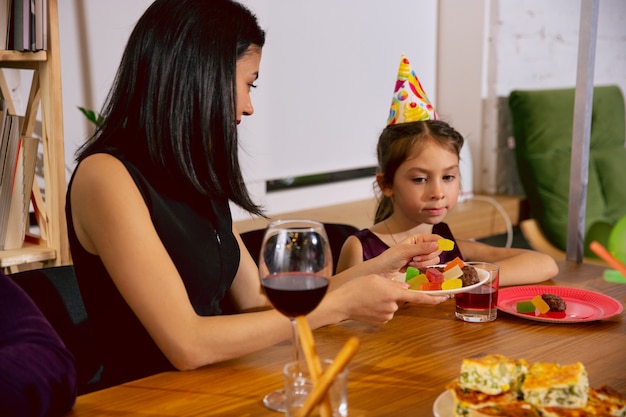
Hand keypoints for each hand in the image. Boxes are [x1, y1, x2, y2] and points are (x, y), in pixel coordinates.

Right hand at [328, 274, 448, 323]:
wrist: (341, 303)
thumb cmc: (357, 288)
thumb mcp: (377, 278)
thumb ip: (394, 284)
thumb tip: (405, 289)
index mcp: (393, 293)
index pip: (418, 297)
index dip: (434, 298)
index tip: (445, 298)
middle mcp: (392, 306)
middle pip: (400, 298)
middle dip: (393, 293)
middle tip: (376, 289)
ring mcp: (387, 315)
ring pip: (393, 305)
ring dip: (386, 300)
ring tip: (370, 296)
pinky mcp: (381, 321)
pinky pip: (386, 312)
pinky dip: (381, 307)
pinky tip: (369, 304)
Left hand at [374, 234, 441, 277]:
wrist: (382, 270)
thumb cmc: (390, 257)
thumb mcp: (406, 251)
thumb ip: (422, 248)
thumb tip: (437, 244)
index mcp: (418, 238)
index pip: (436, 238)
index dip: (441, 243)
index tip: (441, 249)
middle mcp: (421, 245)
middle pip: (437, 250)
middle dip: (427, 256)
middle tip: (415, 257)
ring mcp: (421, 255)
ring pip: (433, 259)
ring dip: (423, 263)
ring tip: (411, 262)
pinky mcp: (420, 264)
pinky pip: (428, 266)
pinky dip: (420, 267)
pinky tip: (410, 266)